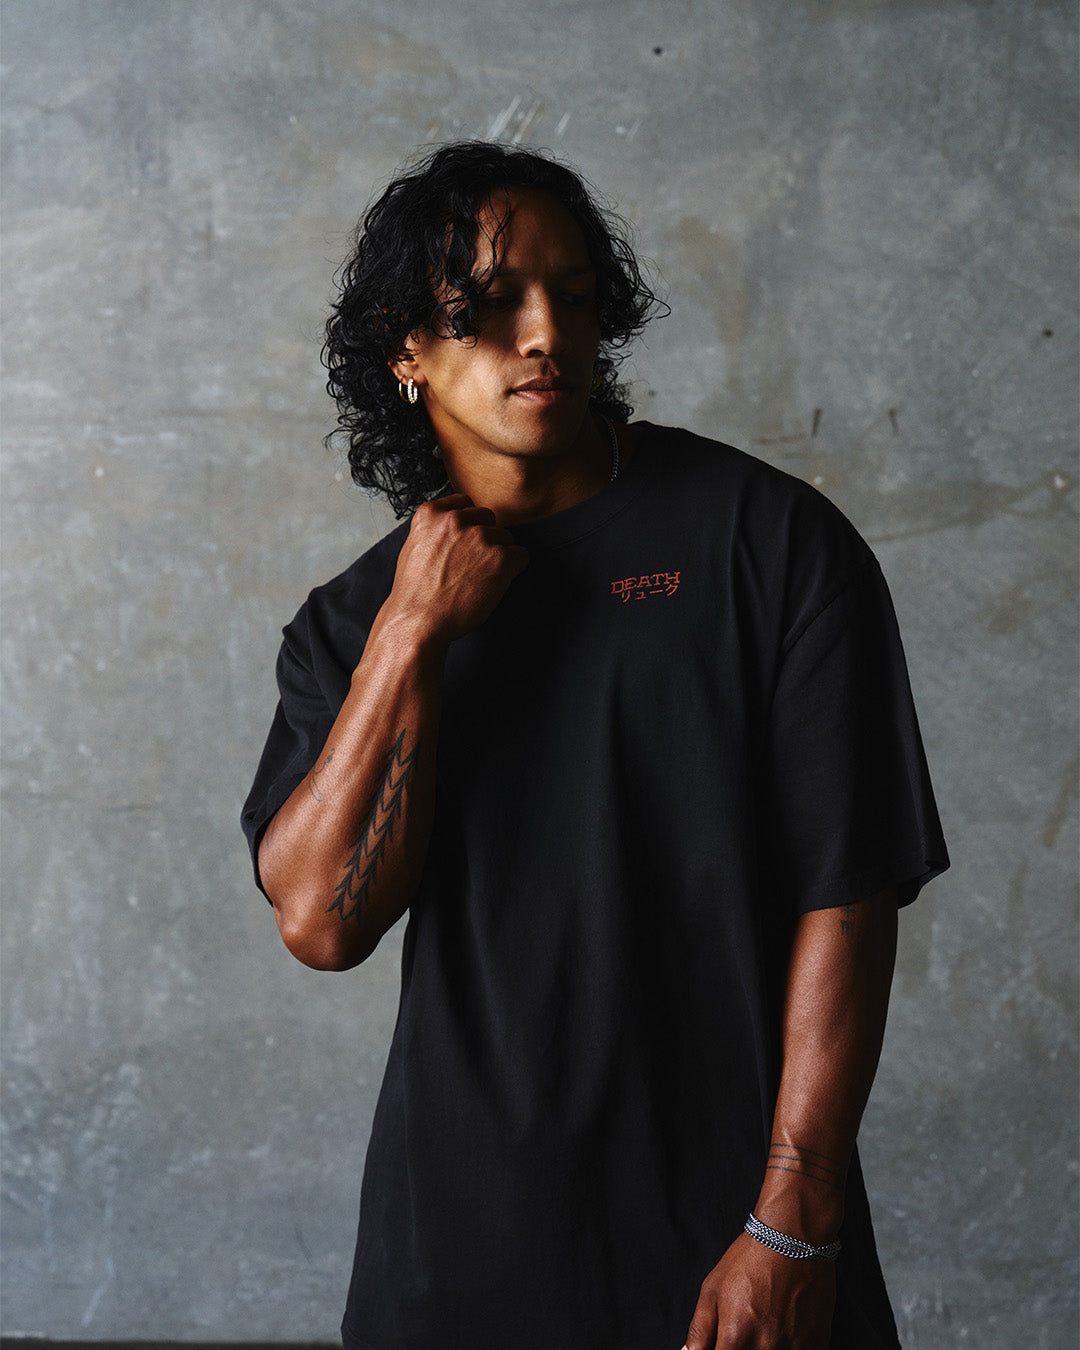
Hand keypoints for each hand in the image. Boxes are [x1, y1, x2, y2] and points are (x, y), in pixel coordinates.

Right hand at [383, 493, 529, 645]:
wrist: (418, 621)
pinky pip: (521, 556)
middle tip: (472, 565)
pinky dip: (513, 570)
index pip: (465, 502)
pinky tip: (495, 583)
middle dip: (484, 538)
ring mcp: (479, 537)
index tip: (465, 541)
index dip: (468, 524)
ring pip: (505, 537)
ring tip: (478, 579)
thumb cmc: (415, 593)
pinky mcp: (499, 558)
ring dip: (498, 556)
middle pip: (488, 518)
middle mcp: (456, 520)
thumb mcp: (413, 547)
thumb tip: (457, 528)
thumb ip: (435, 530)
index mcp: (431, 514)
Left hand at [682, 1234, 835, 1349]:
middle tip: (743, 1329)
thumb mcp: (712, 1289)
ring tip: (764, 1325)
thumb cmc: (750, 1260)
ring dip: (764, 1348)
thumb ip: (699, 1331)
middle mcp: (765, 1348)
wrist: (792, 1238)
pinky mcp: (817, 1344)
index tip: (723, 1343)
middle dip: (740, 1348)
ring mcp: (794, 1349)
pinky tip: (783, 1331)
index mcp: (735, 1337)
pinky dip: (788, 1349)